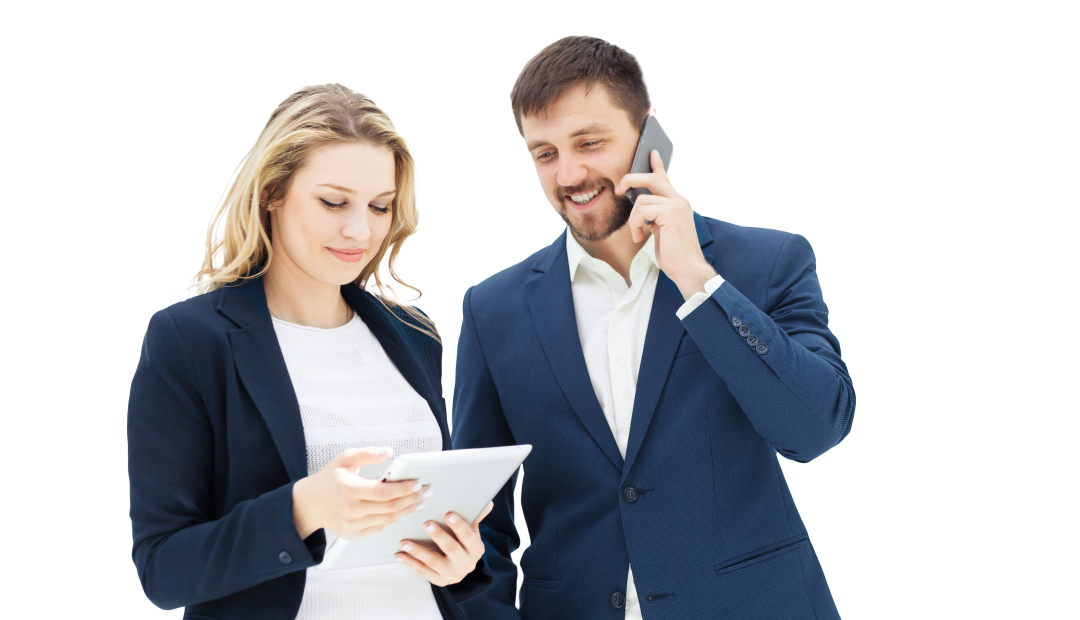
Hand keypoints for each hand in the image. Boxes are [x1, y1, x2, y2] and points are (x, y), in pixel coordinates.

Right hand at [292, 447, 428, 539]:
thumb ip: (367, 453)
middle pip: (389, 507)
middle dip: (412, 499)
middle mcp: (351, 509)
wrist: (309, 504)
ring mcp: (352, 524)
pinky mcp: (353, 534)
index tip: (418, 484)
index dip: (404, 489)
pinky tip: (403, 510)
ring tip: (419, 502)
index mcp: (349, 489)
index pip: (384, 492)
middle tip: (426, 492)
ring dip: (406, 510)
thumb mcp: (345, 459)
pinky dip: (393, 518)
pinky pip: (379, 527)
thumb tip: (389, 451)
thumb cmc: (329, 478)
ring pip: (387, 519)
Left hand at [395, 500, 493, 585]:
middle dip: (438, 536)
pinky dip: (411, 563)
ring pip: (434, 561)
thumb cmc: (463, 542)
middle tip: (426, 524)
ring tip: (404, 542)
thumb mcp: (471, 530)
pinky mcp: (439, 581)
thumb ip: (475, 516)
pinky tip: (400, 555)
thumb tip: (487, 502)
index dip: (458, 525)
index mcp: (476, 549)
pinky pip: (423, 572)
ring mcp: (453, 575)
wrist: (460, 566)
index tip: (448, 514)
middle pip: (451, 548)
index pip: (468, 536)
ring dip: (418, 551)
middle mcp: (466, 564)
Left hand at [615, 149, 716, 299]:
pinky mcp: (670, 213)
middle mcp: (679, 199)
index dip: (657, 164)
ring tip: (638, 234)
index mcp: (678, 202)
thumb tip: (639, 206)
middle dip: (631, 180)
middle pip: (652, 178)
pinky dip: (636, 225)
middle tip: (619, 189)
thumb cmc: (674, 253)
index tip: (651, 152)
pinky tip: (641, 237)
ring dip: (633, 220)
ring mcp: (676, 204)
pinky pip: (641, 211)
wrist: (687, 268)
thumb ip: (654, 215)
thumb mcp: (662, 229)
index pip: (665, 178)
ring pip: (642, 200)